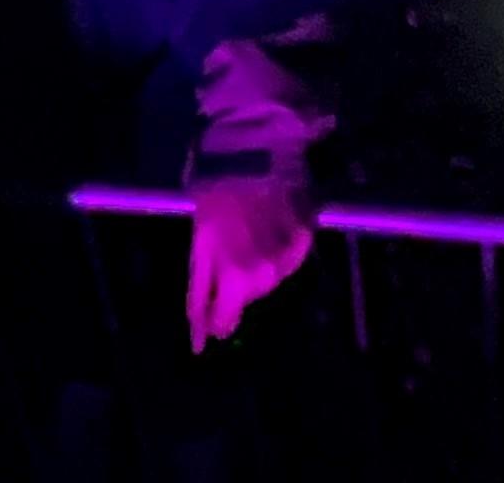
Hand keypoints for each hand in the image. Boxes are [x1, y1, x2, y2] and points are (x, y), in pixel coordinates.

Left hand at [185, 168, 312, 349]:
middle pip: (248, 299)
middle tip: (227, 251)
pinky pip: (286, 264)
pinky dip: (275, 253)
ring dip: (255, 268)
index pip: (225, 325)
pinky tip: (266, 231)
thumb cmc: (217, 207)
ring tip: (246, 237)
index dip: (213, 315)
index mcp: (236, 281)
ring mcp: (289, 262)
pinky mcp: (305, 244)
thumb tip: (199, 342)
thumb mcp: (199, 251)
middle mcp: (267, 279)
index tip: (210, 299)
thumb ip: (199, 298)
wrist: (251, 162)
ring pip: (267, 283)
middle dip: (234, 285)